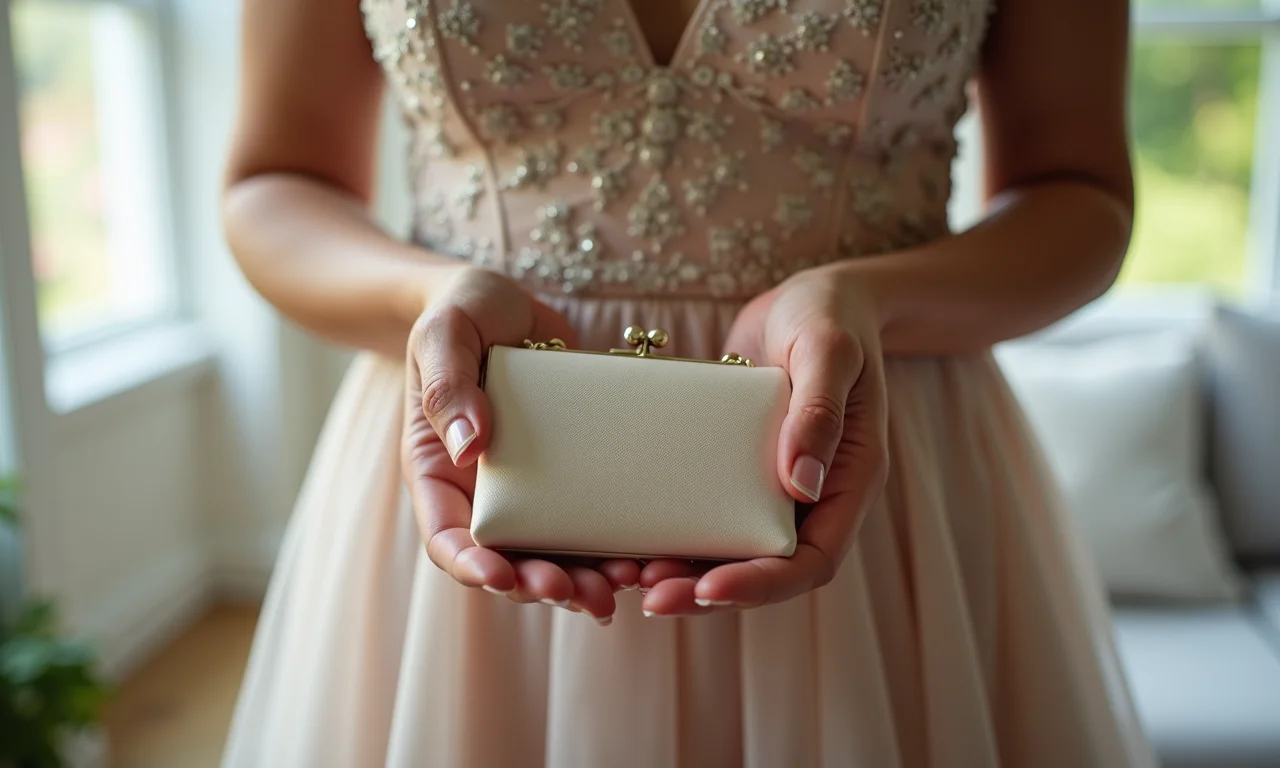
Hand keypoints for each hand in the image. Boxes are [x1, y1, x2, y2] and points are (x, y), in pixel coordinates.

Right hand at [402, 267, 639, 622]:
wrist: (507, 300)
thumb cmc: (461, 311)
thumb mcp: (444, 334)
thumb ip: (448, 385)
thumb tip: (469, 445)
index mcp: (438, 471)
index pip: (447, 538)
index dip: (472, 566)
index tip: (502, 579)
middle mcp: (482, 491)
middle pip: (507, 560)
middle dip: (542, 585)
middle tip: (583, 594)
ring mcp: (529, 486)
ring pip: (552, 552)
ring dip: (584, 578)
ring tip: (622, 586)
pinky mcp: (572, 473)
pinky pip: (590, 519)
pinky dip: (613, 543)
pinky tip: (645, 556)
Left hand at [638, 264, 889, 614]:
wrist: (807, 295)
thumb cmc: (830, 316)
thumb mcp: (828, 351)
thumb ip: (818, 413)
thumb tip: (800, 486)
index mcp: (849, 482)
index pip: (813, 560)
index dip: (764, 584)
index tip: (712, 589)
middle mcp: (812, 496)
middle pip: (765, 569)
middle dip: (709, 590)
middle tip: (653, 596)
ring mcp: (772, 485)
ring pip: (731, 550)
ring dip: (684, 571)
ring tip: (633, 578)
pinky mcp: (735, 468)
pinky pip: (706, 512)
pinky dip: (672, 529)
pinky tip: (630, 537)